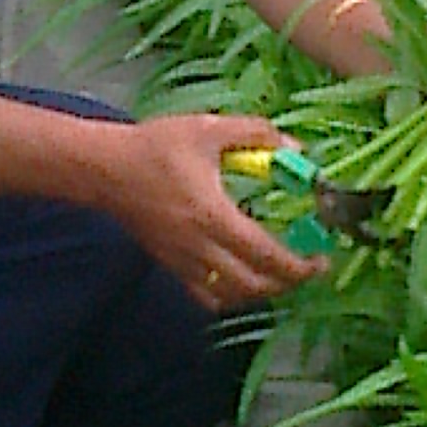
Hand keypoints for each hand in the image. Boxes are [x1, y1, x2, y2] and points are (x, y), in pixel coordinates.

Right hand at [100, 114, 329, 312]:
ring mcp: (183, 262)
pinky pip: (206, 297)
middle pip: (253, 285)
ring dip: (263, 291)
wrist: (106, 169)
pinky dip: (232, 297)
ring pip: (232, 296)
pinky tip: (244, 281)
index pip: (264, 254)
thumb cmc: (156, 146)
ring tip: (282, 274)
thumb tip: (295, 148)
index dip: (298, 265)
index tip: (320, 259)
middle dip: (288, 282)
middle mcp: (199, 247)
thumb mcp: (208, 129)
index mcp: (212, 215)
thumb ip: (255, 134)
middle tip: (309, 267)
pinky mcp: (171, 266)